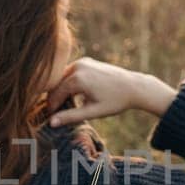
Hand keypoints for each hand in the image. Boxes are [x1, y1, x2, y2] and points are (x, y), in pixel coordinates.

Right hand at [46, 57, 176, 126]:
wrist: (134, 86)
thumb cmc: (115, 101)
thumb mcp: (92, 111)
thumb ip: (71, 116)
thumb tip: (51, 123)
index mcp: (78, 79)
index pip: (56, 94)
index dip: (52, 107)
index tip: (50, 117)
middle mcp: (78, 66)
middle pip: (57, 84)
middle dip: (55, 98)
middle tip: (54, 113)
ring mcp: (82, 62)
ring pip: (62, 77)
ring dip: (61, 90)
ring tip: (64, 106)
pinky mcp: (87, 61)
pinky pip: (70, 72)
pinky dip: (69, 83)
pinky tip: (73, 96)